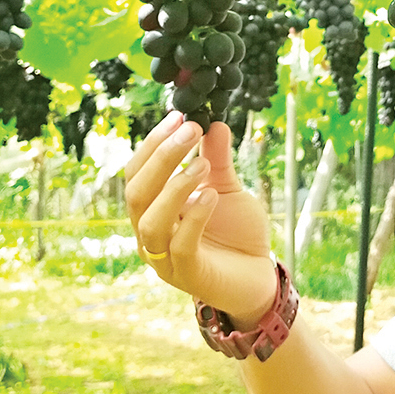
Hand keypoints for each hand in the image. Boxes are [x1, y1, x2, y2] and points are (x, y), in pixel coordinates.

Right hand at [123, 111, 277, 319]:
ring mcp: (166, 259)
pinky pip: (181, 245)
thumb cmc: (236, 234)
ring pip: (150, 221)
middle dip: (161, 157)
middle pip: (136, 193)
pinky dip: (195, 216)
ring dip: (174, 186)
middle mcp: (150, 235)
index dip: (153, 144)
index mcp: (152, 210)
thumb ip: (218, 160)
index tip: (178, 116)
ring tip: (203, 164)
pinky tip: (212, 195)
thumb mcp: (226, 189)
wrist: (259, 277)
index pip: (136, 173)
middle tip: (190, 130)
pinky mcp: (189, 276)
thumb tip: (214, 122)